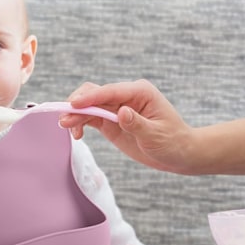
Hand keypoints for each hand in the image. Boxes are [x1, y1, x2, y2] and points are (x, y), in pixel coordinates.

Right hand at [60, 80, 196, 173]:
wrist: (178, 153)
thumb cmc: (172, 142)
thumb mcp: (156, 135)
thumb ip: (137, 124)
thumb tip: (122, 112)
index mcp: (139, 92)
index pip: (110, 91)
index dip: (90, 97)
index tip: (73, 105)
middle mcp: (126, 95)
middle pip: (95, 93)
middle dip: (78, 105)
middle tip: (65, 121)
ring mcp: (116, 107)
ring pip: (89, 105)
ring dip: (76, 115)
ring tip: (66, 127)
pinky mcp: (111, 120)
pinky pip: (91, 117)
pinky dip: (80, 123)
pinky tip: (76, 134)